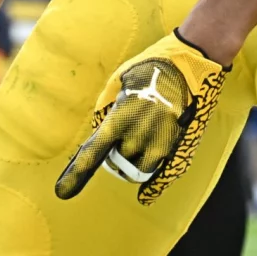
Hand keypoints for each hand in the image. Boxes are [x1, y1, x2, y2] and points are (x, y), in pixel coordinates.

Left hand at [55, 31, 226, 204]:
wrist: (193, 61)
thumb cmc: (153, 65)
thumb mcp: (120, 79)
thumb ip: (106, 108)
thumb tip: (99, 129)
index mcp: (120, 117)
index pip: (94, 153)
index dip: (77, 174)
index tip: (63, 191)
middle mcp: (139, 135)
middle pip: (119, 161)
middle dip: (116, 155)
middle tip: (121, 140)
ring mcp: (161, 142)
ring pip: (140, 169)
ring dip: (135, 163)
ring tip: (138, 146)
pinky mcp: (180, 144)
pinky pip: (163, 174)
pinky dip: (154, 186)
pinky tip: (147, 195)